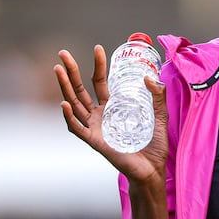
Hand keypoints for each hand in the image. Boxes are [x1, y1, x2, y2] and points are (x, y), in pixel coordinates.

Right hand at [53, 45, 169, 185]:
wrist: (152, 170)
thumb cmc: (154, 145)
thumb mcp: (160, 116)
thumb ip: (158, 96)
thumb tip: (148, 76)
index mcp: (112, 107)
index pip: (100, 82)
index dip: (98, 66)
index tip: (98, 48)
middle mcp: (99, 115)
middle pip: (80, 89)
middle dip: (71, 71)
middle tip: (63, 53)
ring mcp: (94, 127)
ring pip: (74, 104)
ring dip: (65, 87)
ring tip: (58, 69)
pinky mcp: (94, 141)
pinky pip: (77, 128)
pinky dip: (69, 116)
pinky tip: (65, 103)